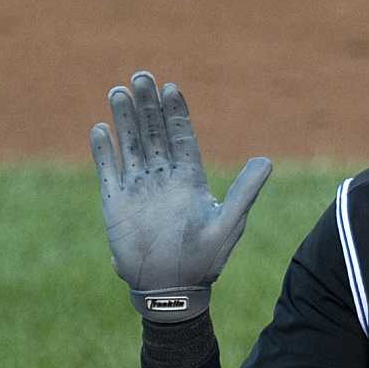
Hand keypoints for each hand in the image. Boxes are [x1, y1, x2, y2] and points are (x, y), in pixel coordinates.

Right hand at [89, 71, 272, 321]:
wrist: (171, 290)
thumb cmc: (204, 261)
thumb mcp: (228, 224)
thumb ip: (245, 191)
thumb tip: (267, 160)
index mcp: (189, 179)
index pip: (180, 136)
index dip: (175, 112)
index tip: (170, 87)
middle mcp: (163, 179)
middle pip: (153, 133)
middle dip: (147, 105)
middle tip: (141, 76)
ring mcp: (138, 189)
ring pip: (130, 145)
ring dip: (125, 119)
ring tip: (118, 91)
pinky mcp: (116, 204)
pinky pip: (109, 171)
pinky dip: (104, 151)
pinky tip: (101, 129)